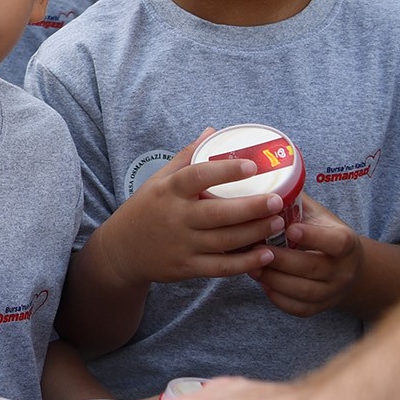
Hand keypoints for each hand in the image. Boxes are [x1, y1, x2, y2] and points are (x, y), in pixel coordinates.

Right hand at [95, 133, 283, 286]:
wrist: (121, 250)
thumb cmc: (146, 209)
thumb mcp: (158, 180)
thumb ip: (186, 157)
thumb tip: (212, 131)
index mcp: (169, 191)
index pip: (197, 176)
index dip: (226, 171)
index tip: (252, 165)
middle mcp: (175, 217)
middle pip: (219, 213)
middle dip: (252, 207)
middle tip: (277, 199)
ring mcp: (182, 244)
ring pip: (225, 240)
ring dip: (255, 232)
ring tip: (278, 221)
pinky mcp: (186, 267)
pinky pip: (221, 267)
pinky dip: (245, 263)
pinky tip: (266, 255)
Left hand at [252, 193, 363, 316]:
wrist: (346, 266)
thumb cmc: (321, 231)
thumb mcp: (316, 214)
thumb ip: (294, 199)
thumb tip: (259, 172)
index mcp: (346, 242)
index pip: (336, 242)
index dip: (314, 236)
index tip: (290, 228)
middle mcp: (344, 270)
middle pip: (311, 268)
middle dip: (280, 260)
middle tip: (253, 249)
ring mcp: (334, 292)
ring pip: (302, 291)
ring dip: (273, 279)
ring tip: (250, 265)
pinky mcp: (321, 308)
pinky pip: (298, 308)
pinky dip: (277, 297)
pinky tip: (261, 283)